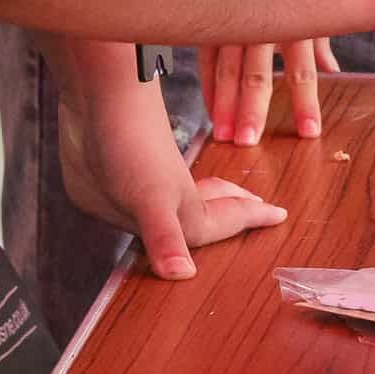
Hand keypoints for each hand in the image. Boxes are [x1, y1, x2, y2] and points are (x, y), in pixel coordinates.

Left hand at [57, 63, 285, 280]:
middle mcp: (168, 200)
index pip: (228, 218)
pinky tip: (137, 204)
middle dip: (233, 211)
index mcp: (185, 208)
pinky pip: (141, 198)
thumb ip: (166, 236)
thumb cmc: (130, 141)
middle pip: (211, 207)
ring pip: (180, 201)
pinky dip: (149, 204)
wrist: (95, 99)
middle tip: (253, 210)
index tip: (279, 214)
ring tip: (211, 206)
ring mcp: (141, 189)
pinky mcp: (111, 181)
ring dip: (200, 205)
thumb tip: (182, 274)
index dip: (252, 218)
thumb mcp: (151, 196)